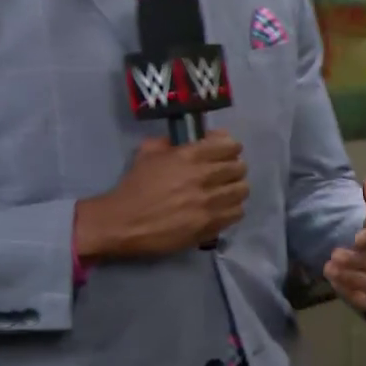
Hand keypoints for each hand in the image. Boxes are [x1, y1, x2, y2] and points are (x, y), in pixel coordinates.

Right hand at [76, 133, 248, 258]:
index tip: (223, 152)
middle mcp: (204, 177)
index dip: (229, 148)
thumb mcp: (146, 154)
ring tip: (224, 192)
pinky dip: (232, 209)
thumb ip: (169, 143)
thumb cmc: (133, 187)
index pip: (230, 145)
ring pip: (242, 190)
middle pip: (240, 168)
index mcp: (189, 156)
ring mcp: (209, 203)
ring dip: (235, 189)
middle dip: (233, 168)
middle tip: (224, 174)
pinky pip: (237, 212)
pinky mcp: (210, 225)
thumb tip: (188, 140)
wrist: (122, 222)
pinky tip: (221, 209)